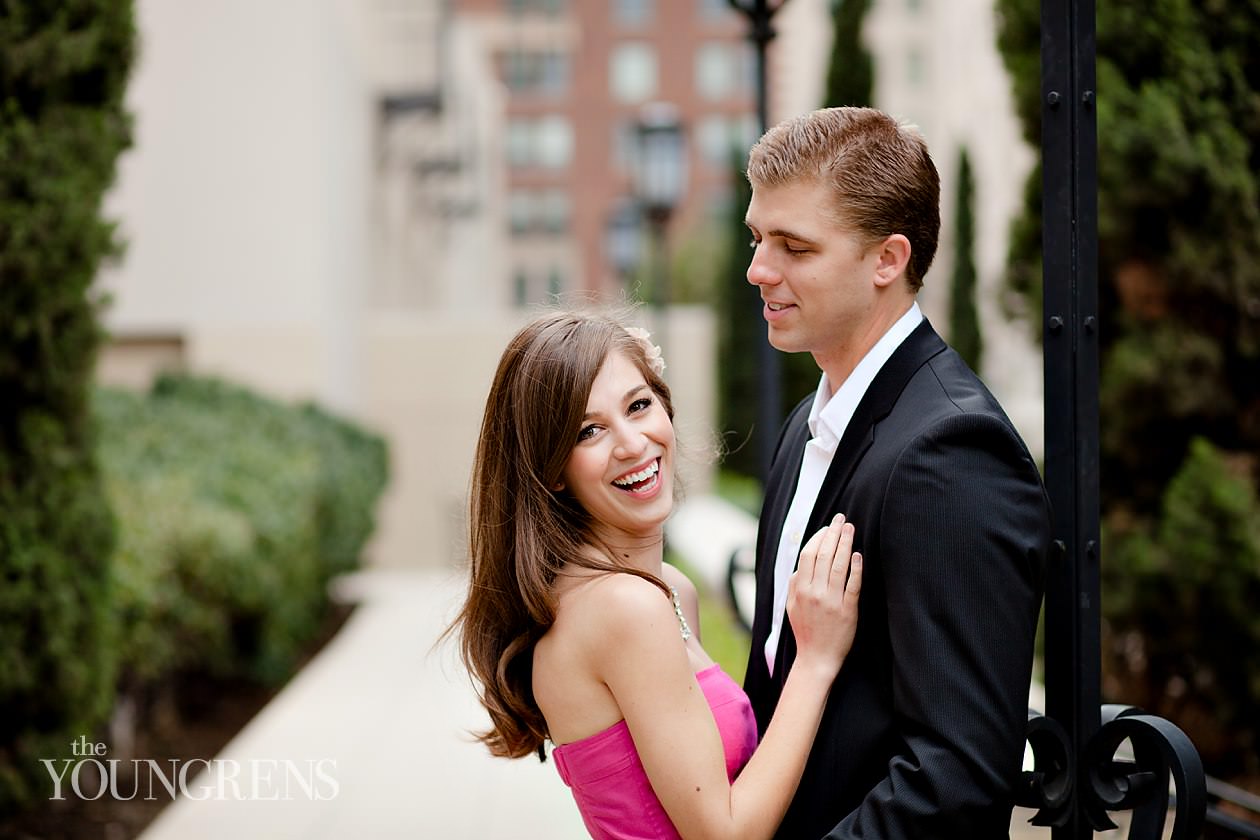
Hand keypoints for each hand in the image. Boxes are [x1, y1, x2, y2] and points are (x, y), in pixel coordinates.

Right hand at [786, 514, 862, 678]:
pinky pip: (853, 585)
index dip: (818, 538)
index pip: (808, 555)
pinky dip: (855, 568)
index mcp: (800, 590)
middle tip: (842, 519)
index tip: (828, 527)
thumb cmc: (805, 632)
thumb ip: (794, 585)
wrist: (817, 658)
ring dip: (845, 544)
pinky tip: (858, 555)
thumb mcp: (791, 607)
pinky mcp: (848, 610)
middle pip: (824, 555)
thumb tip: (800, 566)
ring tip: (851, 529)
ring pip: (838, 566)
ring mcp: (832, 601)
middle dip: (833, 534)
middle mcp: (815, 593)